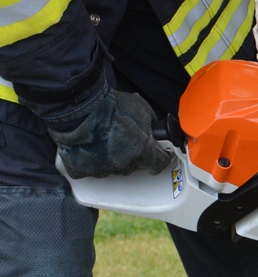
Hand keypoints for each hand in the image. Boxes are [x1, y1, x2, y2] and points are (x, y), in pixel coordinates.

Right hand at [49, 86, 171, 178]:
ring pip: (114, 167)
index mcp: (142, 151)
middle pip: (135, 165)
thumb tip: (153, 127)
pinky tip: (90, 146)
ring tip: (105, 137)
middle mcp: (125, 164)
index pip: (159, 164)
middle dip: (134, 152)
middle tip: (124, 136)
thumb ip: (151, 122)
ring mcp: (104, 169)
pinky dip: (91, 159)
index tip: (157, 153)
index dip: (159, 156)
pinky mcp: (84, 170)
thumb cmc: (108, 106)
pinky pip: (91, 169)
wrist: (79, 106)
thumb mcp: (141, 107)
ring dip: (113, 156)